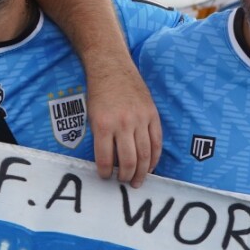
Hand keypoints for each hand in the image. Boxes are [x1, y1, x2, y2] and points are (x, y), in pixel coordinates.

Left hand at [86, 68, 161, 187]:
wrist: (111, 66)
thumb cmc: (98, 92)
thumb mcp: (92, 115)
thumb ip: (101, 137)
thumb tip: (110, 162)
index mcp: (103, 124)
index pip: (106, 158)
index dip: (106, 172)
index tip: (105, 177)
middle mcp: (123, 123)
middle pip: (129, 160)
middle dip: (126, 176)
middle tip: (124, 183)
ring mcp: (140, 119)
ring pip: (146, 154)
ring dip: (143, 172)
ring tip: (138, 181)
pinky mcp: (152, 114)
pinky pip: (157, 141)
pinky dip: (155, 157)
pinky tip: (151, 166)